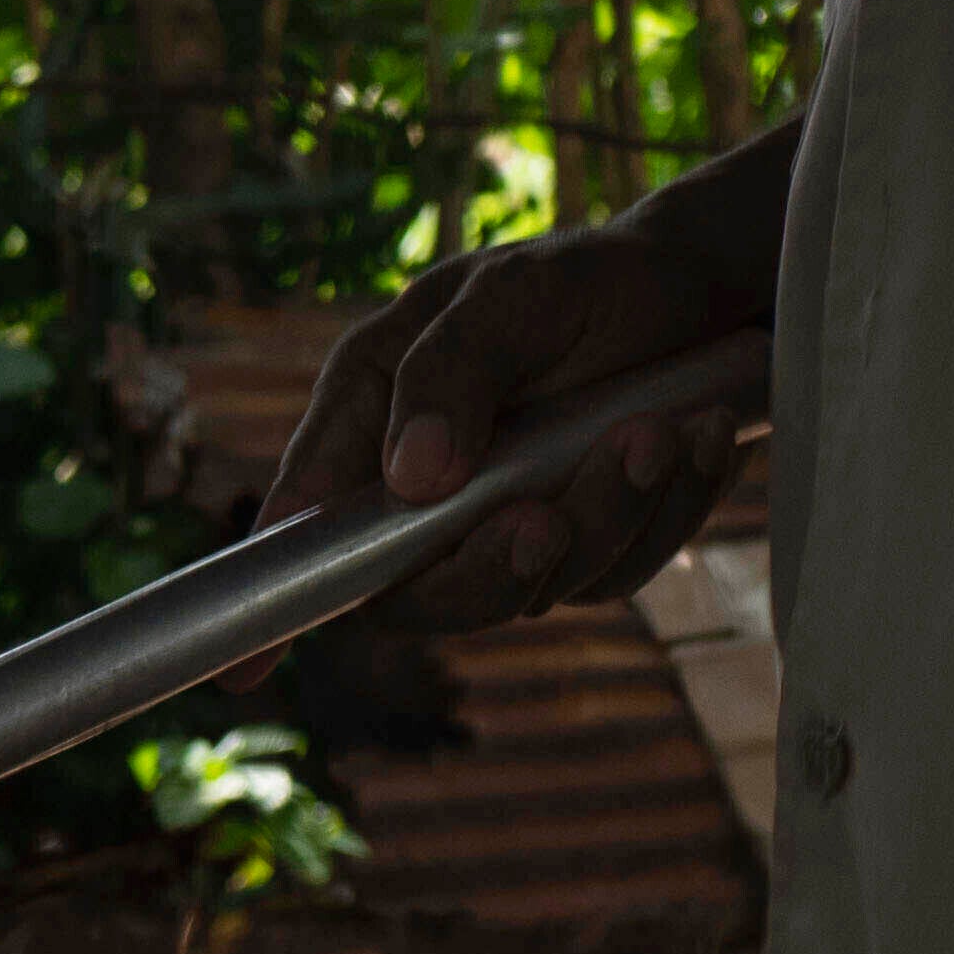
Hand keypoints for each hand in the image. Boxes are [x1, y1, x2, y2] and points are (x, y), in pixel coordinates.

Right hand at [260, 206, 759, 623]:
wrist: (711, 288)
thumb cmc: (591, 279)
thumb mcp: (514, 296)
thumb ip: (449, 374)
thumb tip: (409, 481)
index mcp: (376, 417)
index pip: (307, 531)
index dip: (273, 606)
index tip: (242, 674)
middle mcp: (432, 488)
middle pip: (422, 595)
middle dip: (493, 566)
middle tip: (547, 516)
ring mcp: (515, 525)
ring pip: (540, 585)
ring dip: (607, 512)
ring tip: (663, 424)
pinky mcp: (598, 545)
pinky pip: (624, 568)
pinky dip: (667, 507)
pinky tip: (698, 433)